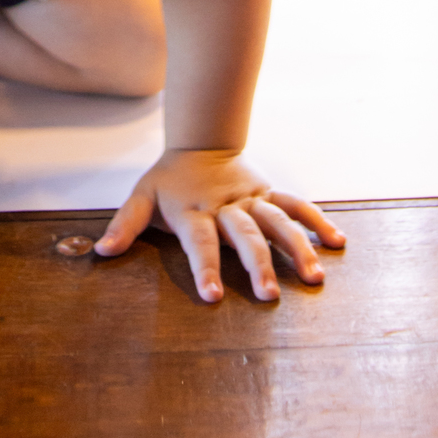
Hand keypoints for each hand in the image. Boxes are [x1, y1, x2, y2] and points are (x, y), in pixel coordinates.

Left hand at [95, 148, 345, 302]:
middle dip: (257, 265)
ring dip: (296, 247)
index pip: (199, 242)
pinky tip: (336, 242)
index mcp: (194, 210)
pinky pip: (296, 205)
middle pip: (244, 235)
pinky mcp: (268, 192)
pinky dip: (316, 221)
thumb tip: (101, 252)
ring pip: (277, 221)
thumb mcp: (142, 196)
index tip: (212, 297)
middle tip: (269, 296)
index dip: (204, 267)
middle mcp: (226, 206)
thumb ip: (125, 224)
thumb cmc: (170, 178)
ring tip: (314, 276)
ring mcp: (251, 198)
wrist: (200, 139)